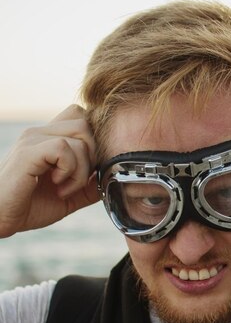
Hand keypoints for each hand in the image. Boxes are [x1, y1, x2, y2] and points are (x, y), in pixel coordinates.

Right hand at [0, 105, 98, 236]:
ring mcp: (33, 139)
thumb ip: (88, 185)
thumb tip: (110, 178)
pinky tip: (58, 186)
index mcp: (48, 138)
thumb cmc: (28, 206)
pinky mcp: (28, 152)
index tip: (87, 170)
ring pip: (80, 136)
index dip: (93, 140)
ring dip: (81, 168)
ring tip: (65, 188)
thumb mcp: (68, 197)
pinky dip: (70, 171)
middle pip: (85, 123)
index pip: (80, 115)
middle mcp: (40, 132)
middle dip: (92, 155)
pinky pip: (64, 148)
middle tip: (77, 181)